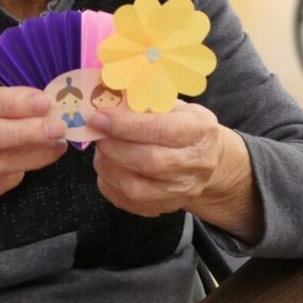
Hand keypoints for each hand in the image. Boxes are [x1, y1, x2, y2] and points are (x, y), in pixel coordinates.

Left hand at [88, 101, 261, 242]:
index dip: (126, 125)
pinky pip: (129, 202)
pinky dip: (109, 185)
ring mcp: (181, 191)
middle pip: (149, 162)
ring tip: (101, 150)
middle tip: (96, 133)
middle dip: (114, 146)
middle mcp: (196, 165)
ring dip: (108, 167)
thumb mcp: (174, 105)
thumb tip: (108, 94)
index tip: (99, 117)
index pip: (161, 130)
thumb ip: (146, 101)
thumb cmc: (183, 124)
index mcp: (199, 130)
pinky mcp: (165, 208)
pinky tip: (106, 167)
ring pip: (136, 188)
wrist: (206, 159)